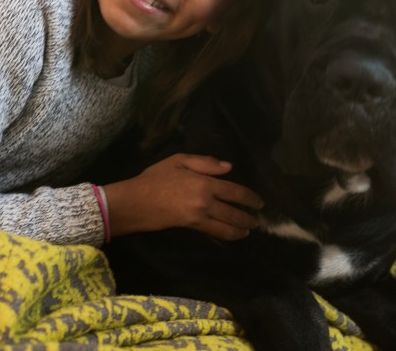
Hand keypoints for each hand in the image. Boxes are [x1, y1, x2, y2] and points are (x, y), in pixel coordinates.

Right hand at [103, 153, 262, 240]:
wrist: (136, 201)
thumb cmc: (155, 178)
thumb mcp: (179, 160)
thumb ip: (205, 162)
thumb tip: (228, 167)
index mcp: (205, 183)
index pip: (235, 192)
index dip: (251, 198)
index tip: (260, 203)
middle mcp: (206, 201)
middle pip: (234, 213)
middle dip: (249, 219)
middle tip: (258, 221)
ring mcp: (199, 217)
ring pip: (226, 228)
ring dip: (240, 230)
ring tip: (248, 231)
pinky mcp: (191, 228)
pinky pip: (213, 233)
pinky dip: (225, 235)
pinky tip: (229, 234)